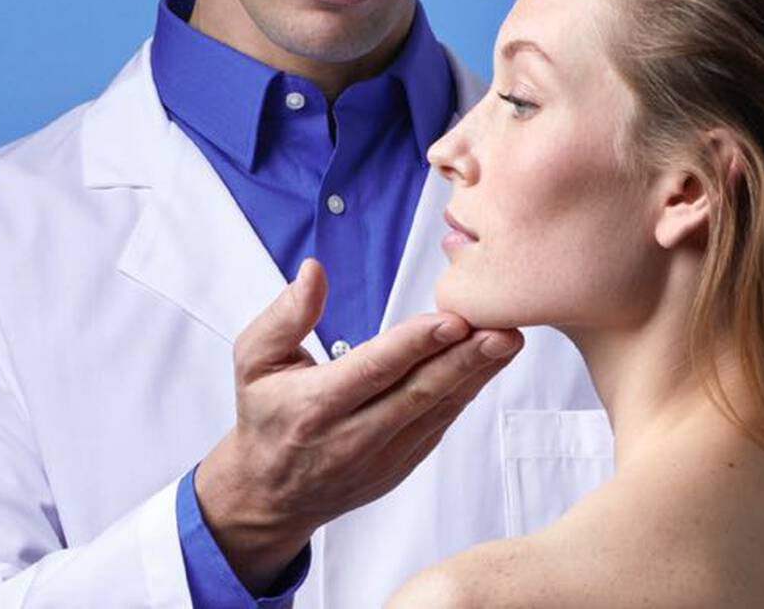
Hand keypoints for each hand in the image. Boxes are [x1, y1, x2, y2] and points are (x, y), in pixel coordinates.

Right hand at [193, 258, 522, 593]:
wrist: (269, 493)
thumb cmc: (264, 414)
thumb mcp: (254, 360)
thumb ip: (286, 315)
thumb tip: (314, 271)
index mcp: (314, 406)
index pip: (373, 371)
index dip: (415, 345)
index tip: (453, 319)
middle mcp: (350, 437)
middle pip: (417, 394)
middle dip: (464, 360)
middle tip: (503, 330)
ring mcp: (379, 458)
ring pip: (436, 411)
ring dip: (476, 375)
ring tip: (508, 341)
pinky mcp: (400, 467)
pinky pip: (438, 426)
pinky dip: (465, 395)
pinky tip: (488, 367)